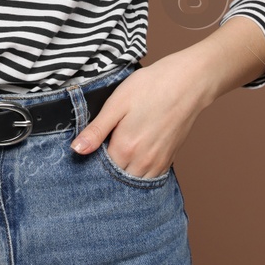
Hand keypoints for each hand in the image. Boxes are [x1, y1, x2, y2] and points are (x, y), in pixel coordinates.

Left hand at [68, 55, 212, 178]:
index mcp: (125, 148)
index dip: (90, 161)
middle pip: (116, 179)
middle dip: (105, 171)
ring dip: (123, 173)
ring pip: (133, 181)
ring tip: (118, 151)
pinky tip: (134, 156)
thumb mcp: (117, 103)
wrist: (188, 82)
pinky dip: (138, 173)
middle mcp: (142, 162)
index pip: (99, 170)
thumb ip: (96, 130)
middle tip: (102, 148)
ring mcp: (158, 163)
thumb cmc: (151, 87)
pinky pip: (149, 177)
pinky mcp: (169, 160)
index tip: (89, 148)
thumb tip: (76, 150)